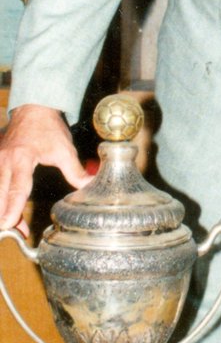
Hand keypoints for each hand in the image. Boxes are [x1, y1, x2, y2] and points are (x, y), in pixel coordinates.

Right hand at [0, 105, 88, 235]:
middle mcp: (4, 162)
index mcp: (22, 159)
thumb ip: (75, 171)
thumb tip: (90, 186)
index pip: (16, 188)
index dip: (12, 208)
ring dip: (1, 210)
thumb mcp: (64, 150)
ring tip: (14, 228)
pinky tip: (9, 214)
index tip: (9, 224)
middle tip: (13, 233)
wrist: (33, 109)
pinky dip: (1, 201)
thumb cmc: (48, 129)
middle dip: (3, 216)